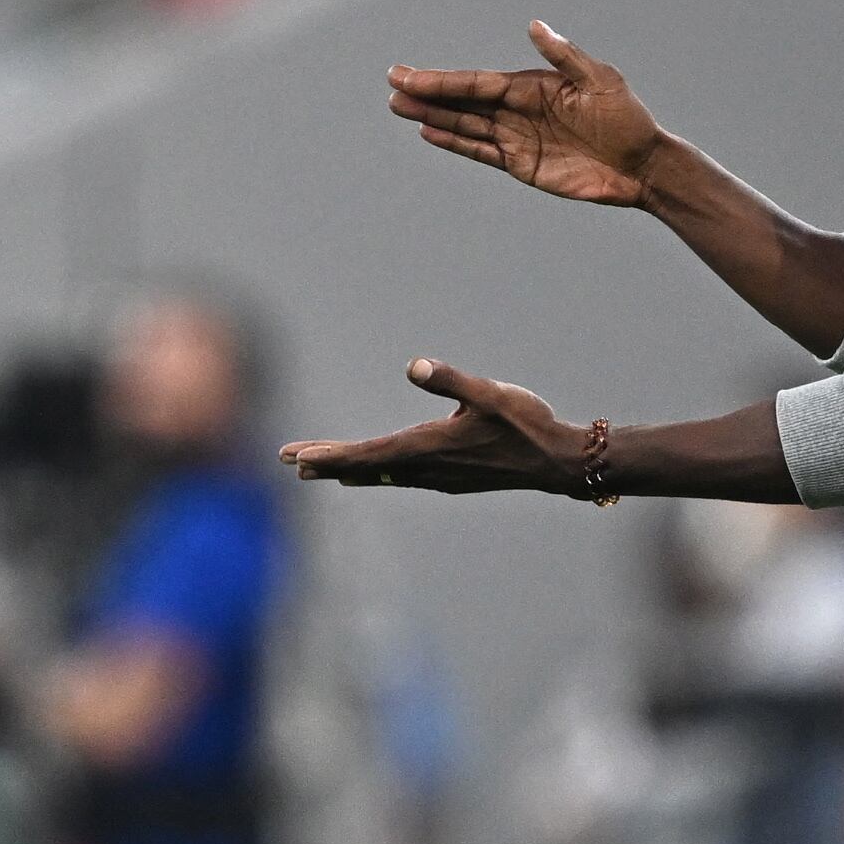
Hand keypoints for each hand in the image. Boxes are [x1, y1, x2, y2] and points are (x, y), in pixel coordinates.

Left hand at [278, 360, 577, 494]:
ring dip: (345, 469)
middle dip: (326, 462)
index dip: (330, 456)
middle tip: (286, 459)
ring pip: (379, 474)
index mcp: (429, 447)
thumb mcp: (489, 393)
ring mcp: (437, 477)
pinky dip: (372, 472)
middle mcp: (426, 468)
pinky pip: (397, 477)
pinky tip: (367, 472)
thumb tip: (414, 365)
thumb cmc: (527, 425)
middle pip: (365, 467)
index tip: (297, 458)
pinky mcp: (449, 478)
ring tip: (312, 469)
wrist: (557, 462)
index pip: (367, 455)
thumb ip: (450, 380)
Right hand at [390, 22, 668, 206]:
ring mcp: (517, 138)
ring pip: (465, 125)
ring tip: (399, 108)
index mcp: (532, 86)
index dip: (441, 79)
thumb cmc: (627, 118)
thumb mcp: (600, 80)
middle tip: (392, 87)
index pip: (477, 82)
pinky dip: (456, 143)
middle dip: (427, 94)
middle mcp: (518, 110)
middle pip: (463, 102)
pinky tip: (430, 132)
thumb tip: (534, 25)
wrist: (642, 165)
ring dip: (433, 117)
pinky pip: (481, 151)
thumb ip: (564, 56)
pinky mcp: (521, 165)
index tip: (408, 74)